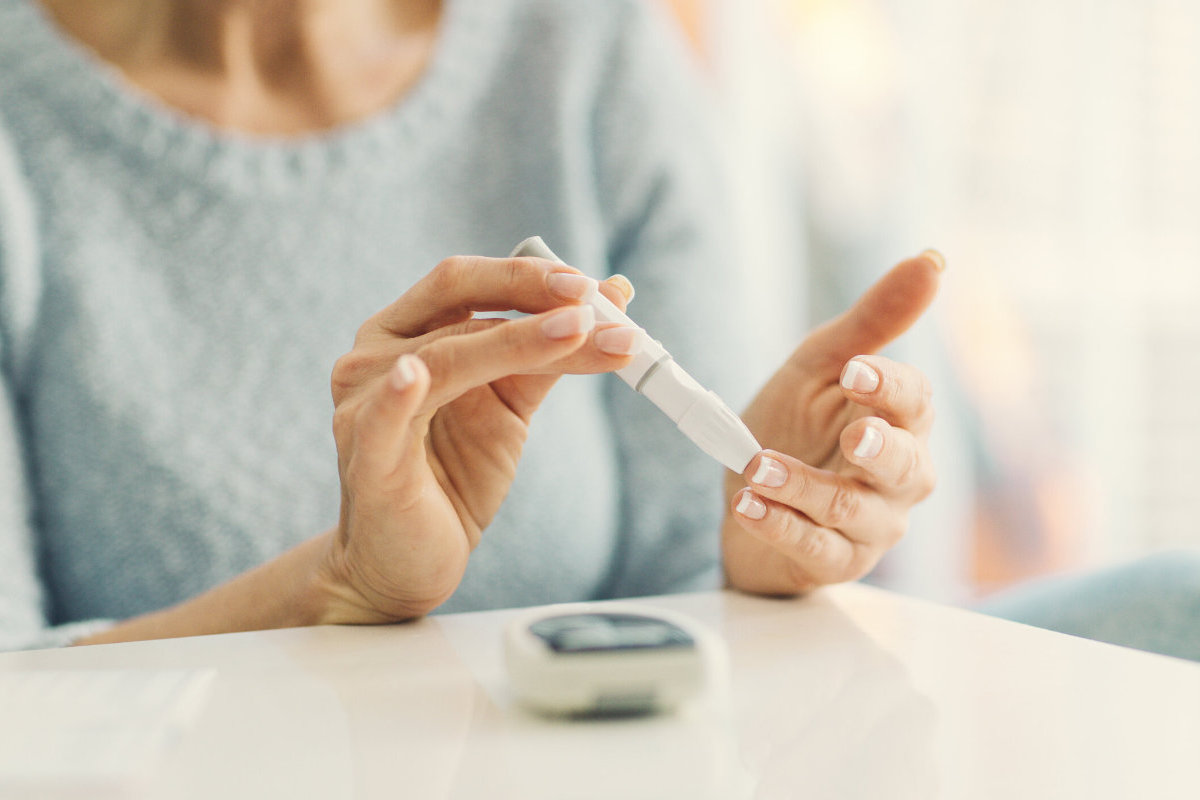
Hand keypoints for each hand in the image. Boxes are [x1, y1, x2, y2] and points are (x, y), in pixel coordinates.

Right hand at [318, 256, 635, 622]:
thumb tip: (614, 297)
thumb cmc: (453, 476)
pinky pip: (383, 417)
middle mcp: (375, 356)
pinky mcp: (366, 457)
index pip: (464, 281)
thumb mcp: (509, 407)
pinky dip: (399, 394)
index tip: (593, 287)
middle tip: (591, 301)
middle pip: (456, 304)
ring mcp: (362, 404)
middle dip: (528, 295)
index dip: (527, 275)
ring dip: (518, 342)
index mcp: (405, 332)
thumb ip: (550, 355)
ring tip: (578, 333)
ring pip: (446, 358)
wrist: (409, 563)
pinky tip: (414, 375)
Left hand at [722, 251, 943, 594]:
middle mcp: (899, 478)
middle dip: (880, 450)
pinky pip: (813, 547)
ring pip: (853, 511)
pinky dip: (778, 525)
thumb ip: (873, 321)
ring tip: (758, 466)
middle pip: (908, 467)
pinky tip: (747, 506)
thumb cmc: (797, 426)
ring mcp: (871, 525)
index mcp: (901, 422)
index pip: (914, 403)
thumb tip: (932, 259)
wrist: (749, 495)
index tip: (855, 370)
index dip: (889, 387)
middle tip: (853, 435)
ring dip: (805, 487)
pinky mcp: (833, 560)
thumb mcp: (823, 366)